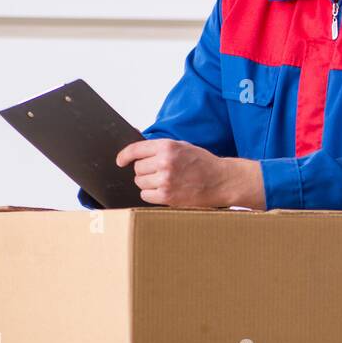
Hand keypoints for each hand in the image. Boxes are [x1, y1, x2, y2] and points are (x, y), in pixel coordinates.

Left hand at [115, 139, 265, 208]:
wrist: (221, 180)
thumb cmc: (202, 163)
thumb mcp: (182, 147)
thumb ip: (160, 148)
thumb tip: (135, 151)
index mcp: (167, 146)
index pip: (135, 150)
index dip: (124, 156)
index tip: (120, 161)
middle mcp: (165, 162)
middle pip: (137, 168)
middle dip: (145, 171)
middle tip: (160, 172)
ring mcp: (165, 180)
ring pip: (140, 182)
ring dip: (148, 183)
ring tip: (165, 181)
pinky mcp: (167, 196)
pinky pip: (146, 195)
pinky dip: (152, 194)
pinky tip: (165, 190)